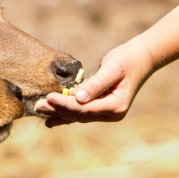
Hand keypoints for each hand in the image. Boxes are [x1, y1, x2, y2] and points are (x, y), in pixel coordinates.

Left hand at [35, 39, 154, 126]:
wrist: (141, 58)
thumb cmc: (126, 60)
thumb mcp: (112, 69)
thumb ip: (96, 84)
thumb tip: (78, 98)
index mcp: (116, 106)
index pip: (85, 109)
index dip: (66, 105)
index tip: (50, 97)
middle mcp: (112, 114)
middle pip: (80, 115)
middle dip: (58, 110)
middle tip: (38, 106)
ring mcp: (107, 113)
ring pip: (79, 116)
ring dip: (59, 113)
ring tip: (40, 110)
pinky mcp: (102, 108)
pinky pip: (81, 113)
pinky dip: (66, 114)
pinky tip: (51, 119)